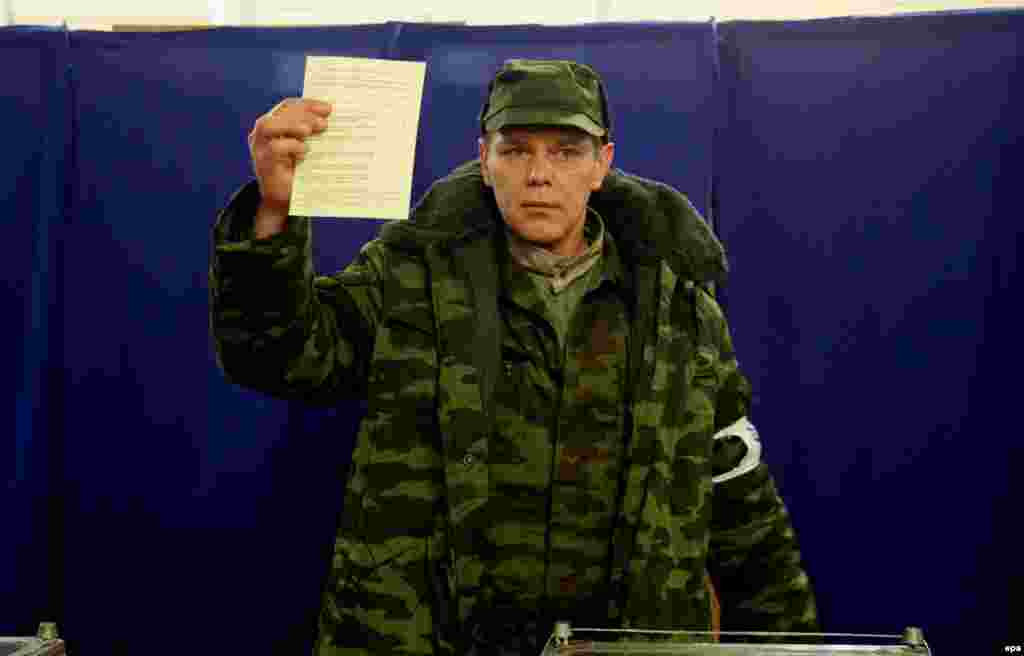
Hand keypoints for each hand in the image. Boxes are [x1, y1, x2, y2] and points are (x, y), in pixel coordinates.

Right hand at [247, 97, 331, 237]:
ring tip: (310, 131)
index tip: (328, 108)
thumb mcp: (307, 147)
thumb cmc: (298, 170)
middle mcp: (263, 133)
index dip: (307, 104)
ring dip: (292, 125)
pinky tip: (303, 152)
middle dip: (303, 114)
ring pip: (268, 125)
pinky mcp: (262, 162)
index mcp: (275, 124)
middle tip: (324, 122)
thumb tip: (331, 118)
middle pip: (279, 113)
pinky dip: (290, 146)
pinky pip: (273, 148)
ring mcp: (259, 147)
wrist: (284, 198)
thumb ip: (313, 133)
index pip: (288, 106)